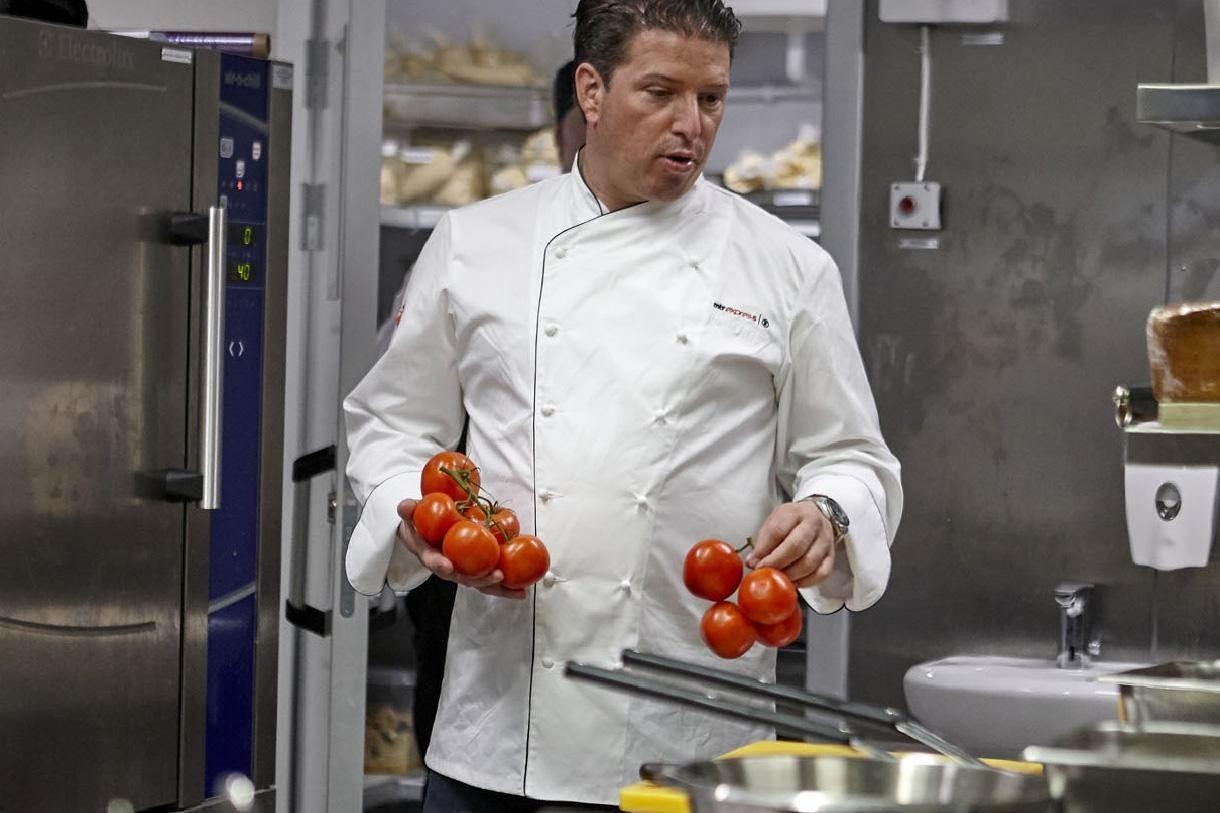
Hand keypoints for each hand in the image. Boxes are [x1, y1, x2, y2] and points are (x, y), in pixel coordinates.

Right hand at [396, 499, 526, 599]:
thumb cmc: (420, 523)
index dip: (439, 564)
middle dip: (480, 579)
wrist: (424, 531)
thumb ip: (409, 510)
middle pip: (463, 578)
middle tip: (496, 576)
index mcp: (430, 555)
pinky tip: (522, 590)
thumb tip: (404, 506)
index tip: (447, 566)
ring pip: (480, 583)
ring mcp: (463, 570)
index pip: (433, 561)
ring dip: (499, 589)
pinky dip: (506, 587)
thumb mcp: (412, 514)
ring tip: (518, 591)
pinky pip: (490, 579)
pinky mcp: (476, 570)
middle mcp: (448, 567)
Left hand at [747, 501, 836, 588]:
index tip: (754, 562)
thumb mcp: (774, 521)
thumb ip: (763, 541)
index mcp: (795, 512)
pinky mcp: (831, 556)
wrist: (817, 515)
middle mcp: (813, 524)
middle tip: (764, 572)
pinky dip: (805, 582)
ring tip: (777, 579)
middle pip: (796, 546)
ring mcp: (825, 541)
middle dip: (777, 563)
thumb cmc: (792, 520)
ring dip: (790, 575)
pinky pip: (821, 573)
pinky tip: (794, 582)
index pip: (778, 530)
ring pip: (809, 563)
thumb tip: (753, 562)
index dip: (764, 549)